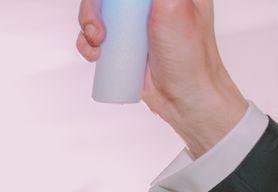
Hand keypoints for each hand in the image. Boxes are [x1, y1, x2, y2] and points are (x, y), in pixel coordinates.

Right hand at [76, 0, 248, 155]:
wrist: (184, 96)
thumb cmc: (190, 56)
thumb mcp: (176, 6)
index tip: (110, 7)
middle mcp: (150, 2)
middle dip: (93, 8)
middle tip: (96, 28)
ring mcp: (135, 21)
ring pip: (99, 11)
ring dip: (88, 24)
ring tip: (98, 44)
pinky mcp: (123, 42)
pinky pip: (94, 35)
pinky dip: (87, 42)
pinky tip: (96, 53)